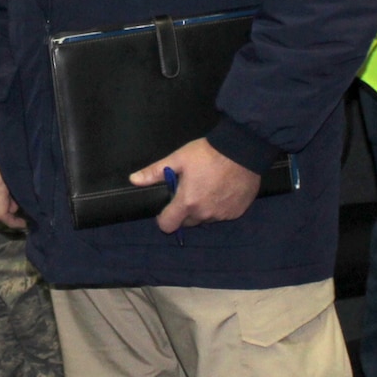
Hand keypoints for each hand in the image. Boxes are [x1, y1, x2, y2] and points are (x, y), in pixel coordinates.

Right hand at [0, 137, 24, 229]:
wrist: (0, 125)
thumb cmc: (17, 147)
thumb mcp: (24, 172)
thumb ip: (21, 191)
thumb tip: (18, 206)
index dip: (12, 222)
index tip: (24, 223)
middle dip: (5, 214)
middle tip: (20, 208)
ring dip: (1, 203)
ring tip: (15, 193)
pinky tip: (6, 183)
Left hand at [132, 137, 259, 233]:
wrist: (242, 150)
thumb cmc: (208, 153)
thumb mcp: (178, 159)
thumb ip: (155, 172)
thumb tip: (133, 179)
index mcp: (186, 203)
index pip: (168, 226)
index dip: (164, 218)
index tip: (167, 207)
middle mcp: (204, 214)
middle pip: (187, 222)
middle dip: (184, 211)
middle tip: (190, 191)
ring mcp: (222, 215)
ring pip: (205, 219)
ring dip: (203, 209)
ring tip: (207, 188)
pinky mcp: (237, 212)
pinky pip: (222, 215)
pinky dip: (219, 207)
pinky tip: (222, 190)